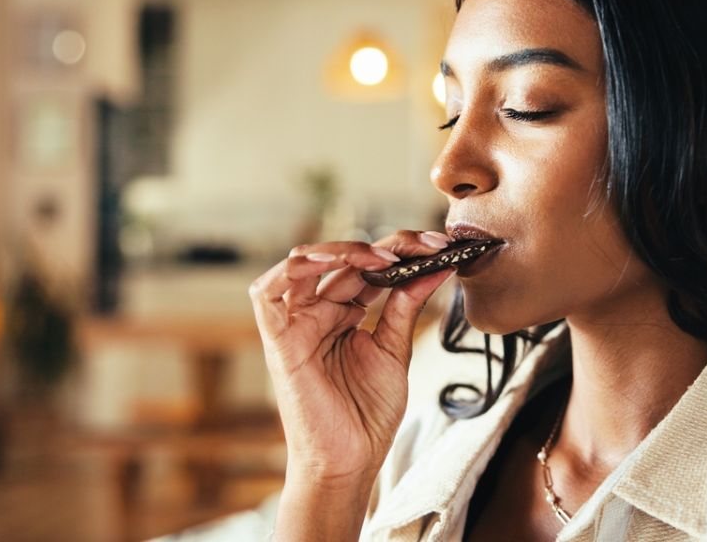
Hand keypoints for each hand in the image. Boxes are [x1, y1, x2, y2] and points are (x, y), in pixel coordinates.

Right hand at [249, 229, 453, 486]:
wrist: (351, 461)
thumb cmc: (368, 414)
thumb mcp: (395, 349)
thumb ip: (406, 305)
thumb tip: (435, 266)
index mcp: (344, 313)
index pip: (368, 266)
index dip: (402, 250)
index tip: (441, 246)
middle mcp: (317, 312)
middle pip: (344, 259)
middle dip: (387, 245)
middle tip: (426, 245)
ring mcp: (296, 324)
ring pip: (303, 263)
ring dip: (342, 249)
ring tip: (383, 256)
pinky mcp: (278, 342)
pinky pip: (266, 294)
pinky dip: (291, 268)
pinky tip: (327, 260)